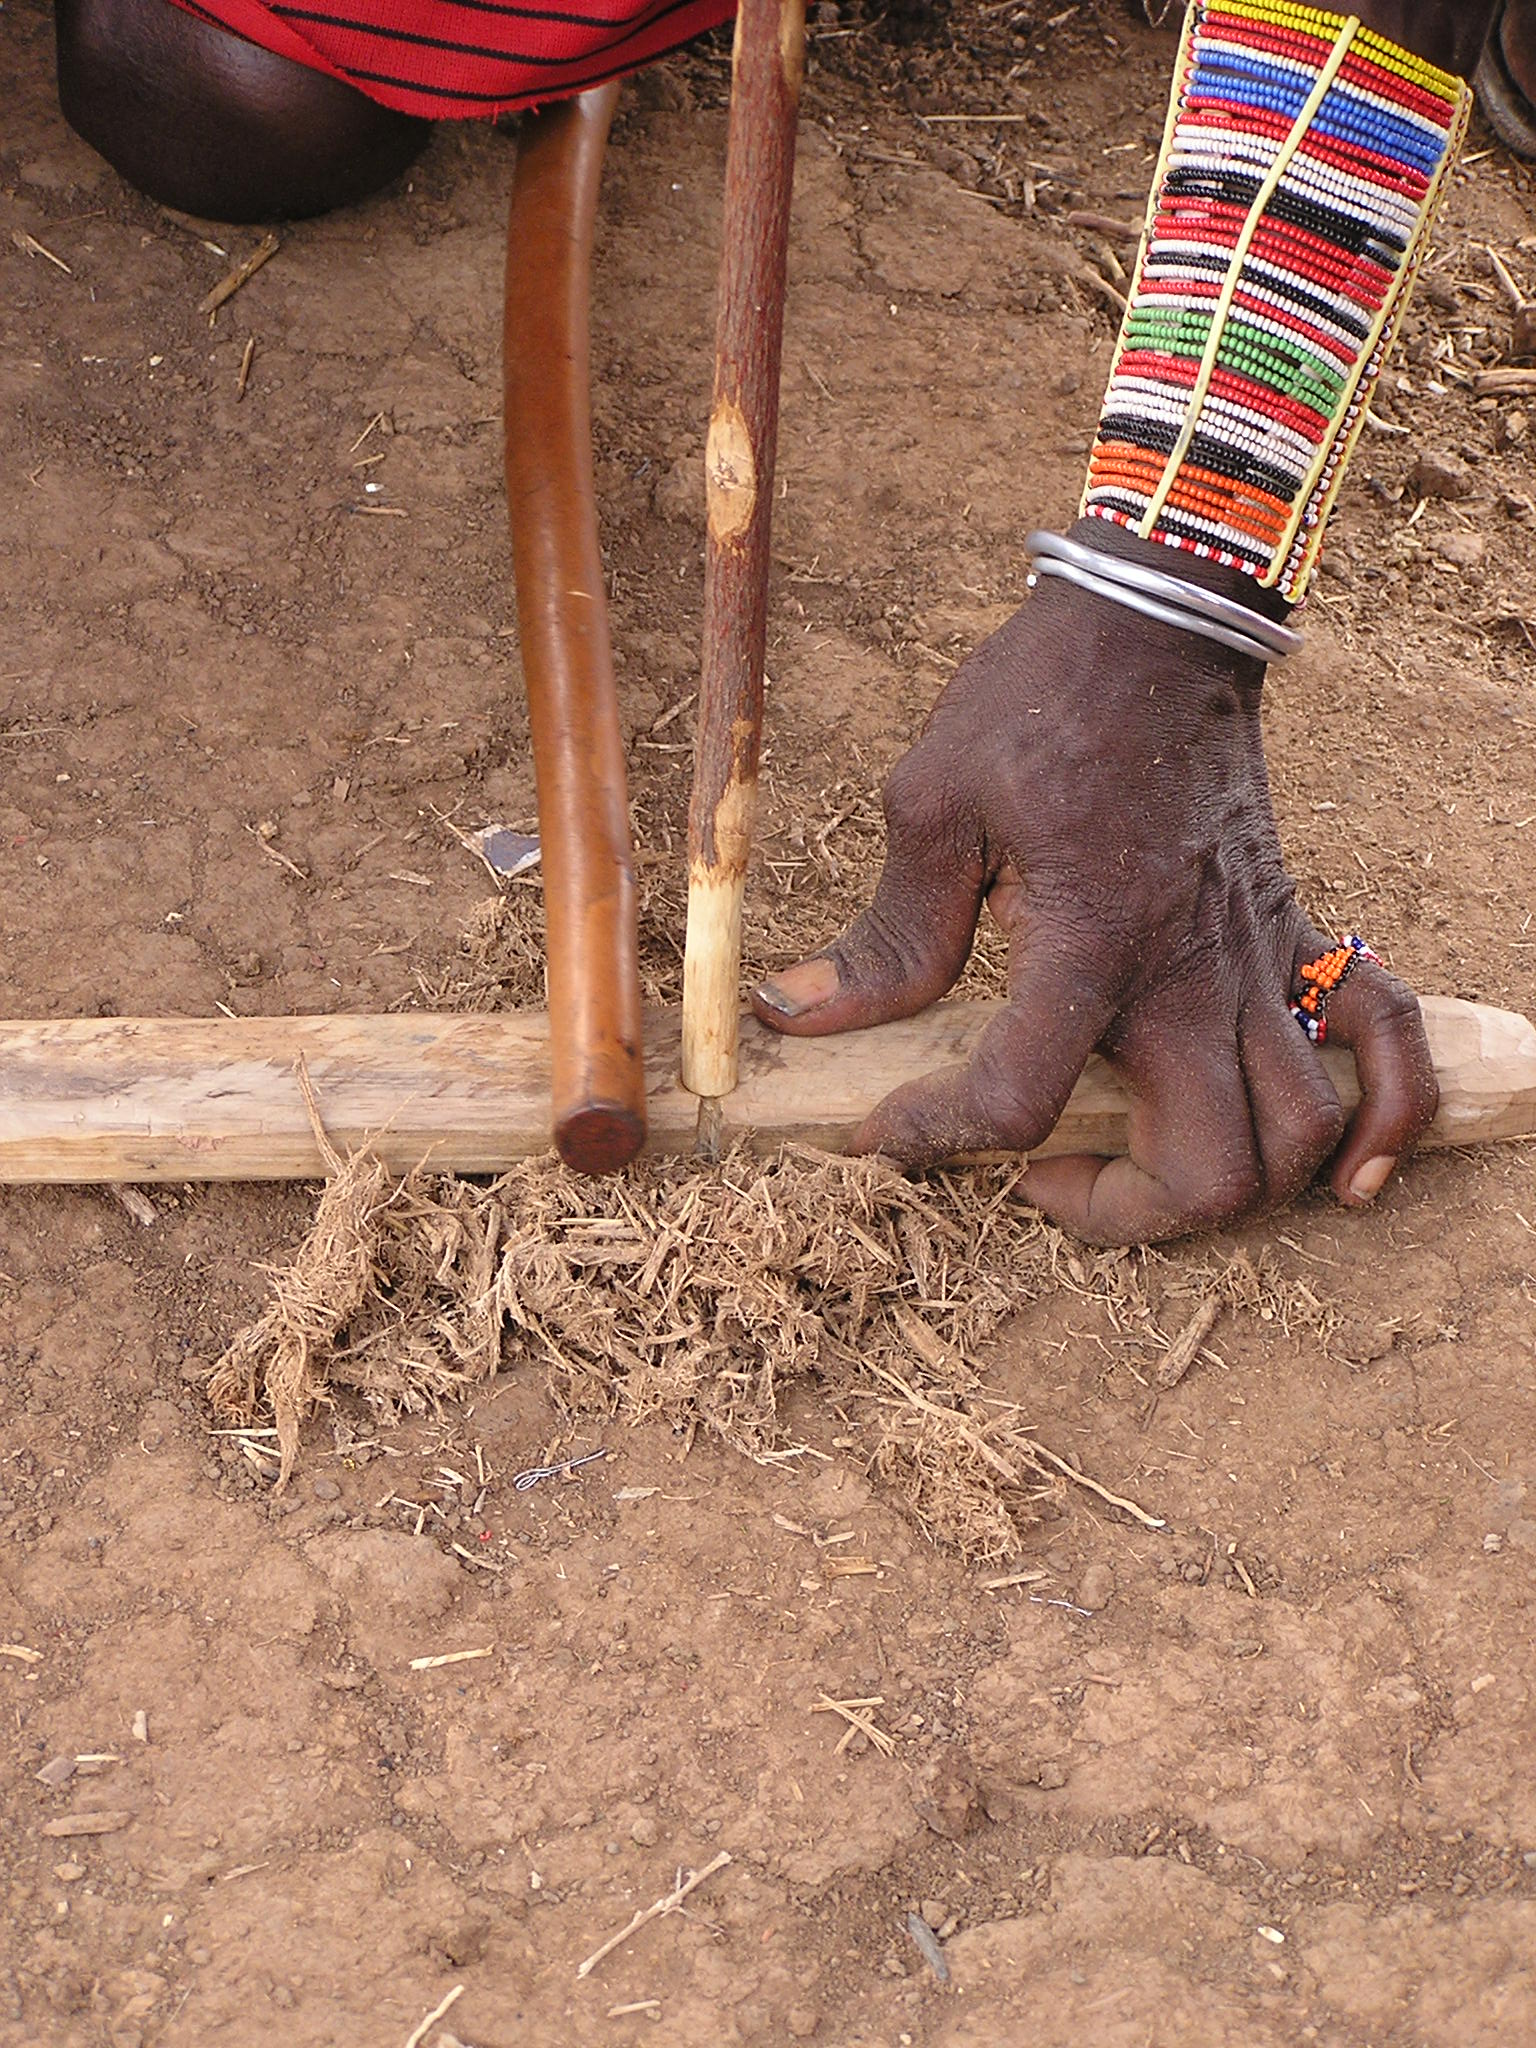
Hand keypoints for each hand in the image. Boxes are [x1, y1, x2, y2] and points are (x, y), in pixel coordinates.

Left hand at [749, 521, 1438, 1243]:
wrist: (1156, 620)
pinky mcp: (1297, 935)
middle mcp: (1193, 973)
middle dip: (1122, 1213)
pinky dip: (1380, 1119)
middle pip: (1211, 1173)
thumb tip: (795, 1014)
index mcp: (1091, 942)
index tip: (881, 1130)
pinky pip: (1385, 1040)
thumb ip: (884, 934)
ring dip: (1236, 1186)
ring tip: (1149, 1161)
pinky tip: (1343, 1168)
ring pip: (1301, 1136)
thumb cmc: (1042, 701)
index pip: (1020, 1100)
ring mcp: (1260, 960)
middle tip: (1045, 1171)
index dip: (935, 1140)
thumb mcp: (934, 805)